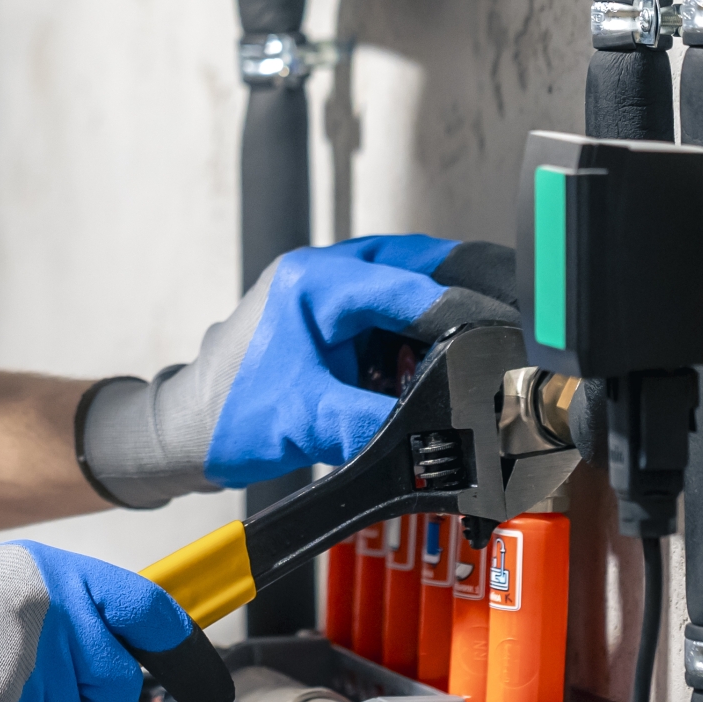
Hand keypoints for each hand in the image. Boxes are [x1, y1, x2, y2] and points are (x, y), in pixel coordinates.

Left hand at [79, 235, 519, 502]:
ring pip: (415, 284)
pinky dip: (429, 332)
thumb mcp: (307, 422)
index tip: (508, 333)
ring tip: (492, 344)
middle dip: (473, 292)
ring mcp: (333, 292)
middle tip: (517, 322)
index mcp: (315, 281)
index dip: (467, 310)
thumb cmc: (227, 416)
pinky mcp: (339, 317)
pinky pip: (399, 312)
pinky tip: (449, 362)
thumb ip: (372, 423)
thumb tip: (435, 435)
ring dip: (452, 311)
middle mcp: (327, 273)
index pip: (410, 285)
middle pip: (423, 266)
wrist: (185, 431)